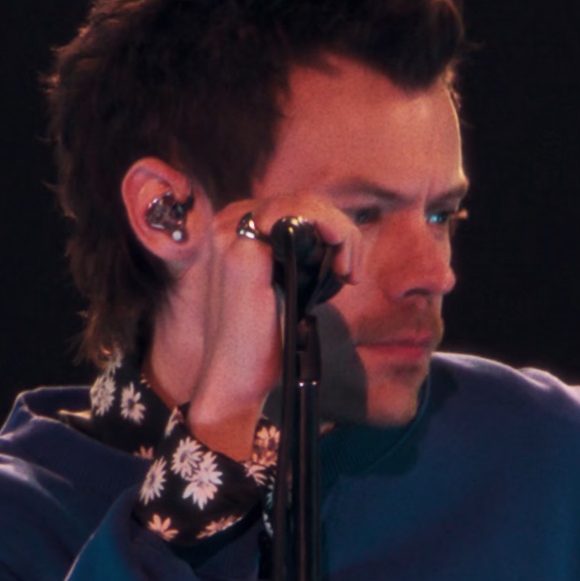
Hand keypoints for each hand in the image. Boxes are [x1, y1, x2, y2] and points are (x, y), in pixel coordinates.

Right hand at [150, 190, 352, 460]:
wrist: (237, 380)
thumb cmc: (261, 341)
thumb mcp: (288, 285)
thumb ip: (300, 252)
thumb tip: (336, 235)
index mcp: (237, 230)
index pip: (294, 205)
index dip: (329, 228)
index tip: (345, 269)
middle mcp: (228, 225)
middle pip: (302, 200)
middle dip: (340, 231)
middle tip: (351, 273)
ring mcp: (230, 233)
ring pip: (304, 203)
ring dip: (340, 233)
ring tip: (347, 273)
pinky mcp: (241, 249)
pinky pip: (296, 214)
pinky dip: (330, 232)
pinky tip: (339, 269)